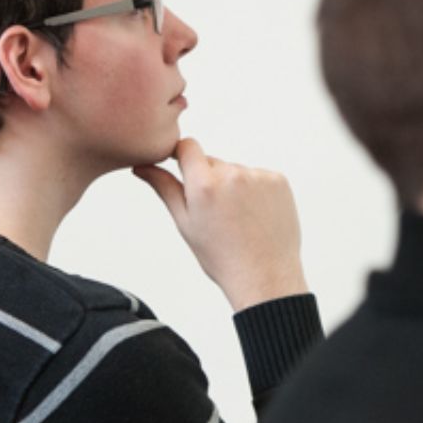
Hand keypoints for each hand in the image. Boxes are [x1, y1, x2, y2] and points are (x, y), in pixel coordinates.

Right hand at [133, 138, 307, 311]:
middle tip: (216, 214)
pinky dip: (256, 191)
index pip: (187, 146)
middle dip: (209, 180)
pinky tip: (255, 216)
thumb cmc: (222, 257)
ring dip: (233, 187)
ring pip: (236, 171)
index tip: (183, 170)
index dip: (182, 156)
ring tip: (238, 219)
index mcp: (204, 185)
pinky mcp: (278, 180)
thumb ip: (165, 188)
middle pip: (212, 163)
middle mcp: (232, 174)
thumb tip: (143, 167)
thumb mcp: (186, 223)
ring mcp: (258, 176)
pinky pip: (259, 177)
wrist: (264, 276)